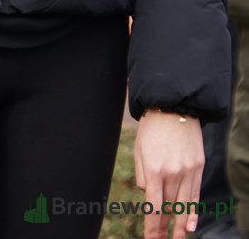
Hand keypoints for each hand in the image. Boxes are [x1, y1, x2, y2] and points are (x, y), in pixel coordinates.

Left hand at [133, 110, 202, 238]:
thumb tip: (146, 193)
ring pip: (183, 204)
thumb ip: (142, 175)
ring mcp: (188, 172)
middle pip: (168, 208)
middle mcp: (172, 174)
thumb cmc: (151, 130)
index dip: (152, 226)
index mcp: (153, 170)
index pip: (153, 206)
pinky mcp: (198, 168)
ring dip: (180, 225)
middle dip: (164, 228)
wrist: (174, 109)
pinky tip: (190, 225)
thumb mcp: (139, 151)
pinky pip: (195, 194)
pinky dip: (193, 211)